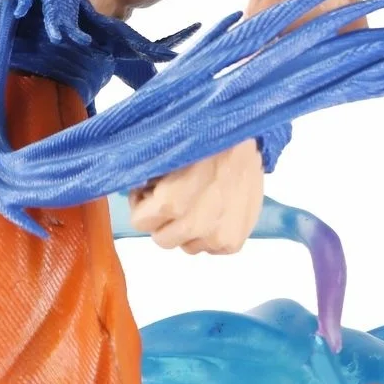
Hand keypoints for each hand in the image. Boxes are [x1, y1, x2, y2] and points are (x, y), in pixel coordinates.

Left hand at [127, 141, 264, 253]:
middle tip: (174, 198)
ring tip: (199, 203)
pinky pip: (212, 248)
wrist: (244, 135)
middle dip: (163, 221)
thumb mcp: (164, 155)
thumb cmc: (202, 140)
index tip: (151, 194)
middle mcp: (195, 226)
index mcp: (171, 204)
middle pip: (162, 239)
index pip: (140, 222)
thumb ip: (147, 182)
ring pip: (188, 246)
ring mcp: (217, 236)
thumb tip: (139, 195)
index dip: (142, 205)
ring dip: (189, 230)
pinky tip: (217, 210)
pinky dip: (211, 234)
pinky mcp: (235, 241)